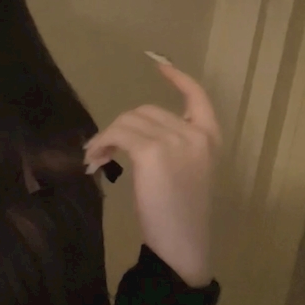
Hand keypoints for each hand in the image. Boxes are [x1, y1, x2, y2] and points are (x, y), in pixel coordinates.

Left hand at [83, 52, 220, 286]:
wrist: (182, 240)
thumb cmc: (182, 213)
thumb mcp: (186, 172)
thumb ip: (171, 146)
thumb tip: (127, 135)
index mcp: (209, 138)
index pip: (198, 97)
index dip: (178, 79)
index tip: (160, 64)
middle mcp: (194, 134)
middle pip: (145, 111)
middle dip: (120, 128)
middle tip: (101, 151)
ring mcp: (174, 141)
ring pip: (127, 122)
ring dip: (106, 137)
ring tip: (96, 159)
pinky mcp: (152, 152)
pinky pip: (118, 135)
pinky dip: (101, 144)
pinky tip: (95, 162)